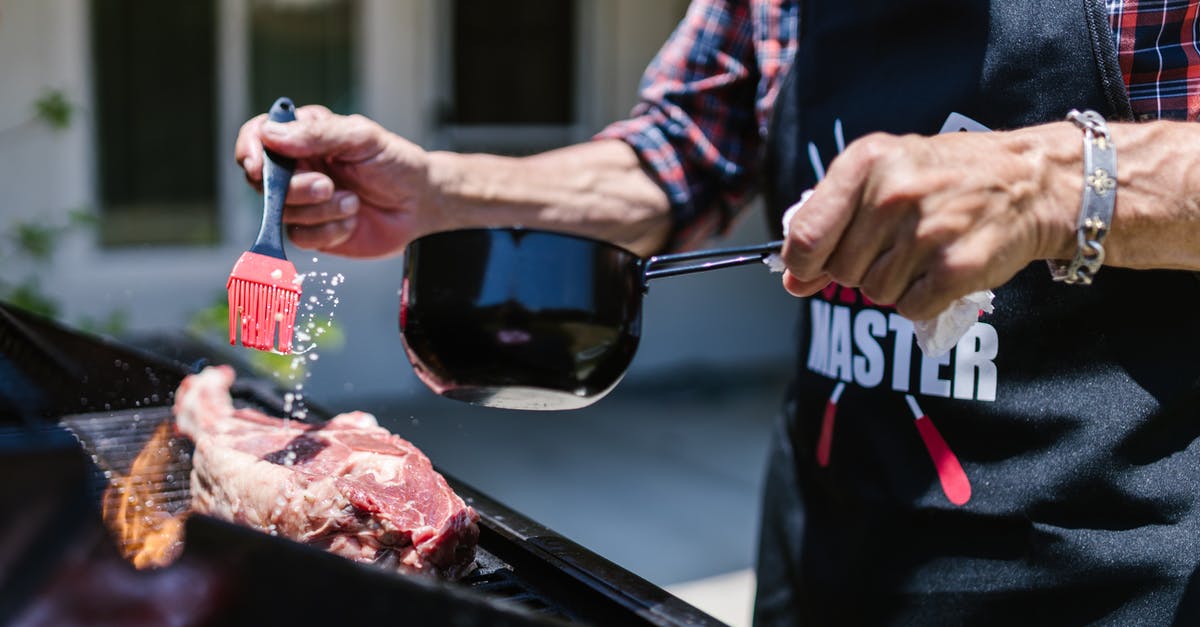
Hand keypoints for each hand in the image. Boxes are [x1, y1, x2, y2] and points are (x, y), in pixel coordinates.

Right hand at [235, 106, 443, 257]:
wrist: (420, 202)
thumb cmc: (395, 163)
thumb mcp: (361, 137)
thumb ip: (317, 134)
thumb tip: (270, 134)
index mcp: (304, 137)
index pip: (257, 135)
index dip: (250, 149)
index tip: (257, 164)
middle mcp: (298, 168)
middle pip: (263, 180)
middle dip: (294, 188)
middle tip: (327, 185)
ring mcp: (304, 202)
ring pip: (283, 211)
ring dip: (320, 210)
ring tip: (353, 201)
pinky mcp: (315, 232)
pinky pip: (301, 238)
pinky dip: (329, 231)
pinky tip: (352, 221)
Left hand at [779, 127, 1078, 319]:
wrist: (1030, 181)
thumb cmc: (945, 177)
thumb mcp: (882, 176)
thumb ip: (831, 223)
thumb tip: (791, 281)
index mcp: (866, 162)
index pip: (805, 236)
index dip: (801, 263)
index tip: (810, 267)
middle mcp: (893, 194)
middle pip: (841, 271)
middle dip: (861, 268)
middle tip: (896, 245)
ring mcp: (926, 231)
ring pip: (875, 293)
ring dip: (895, 284)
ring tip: (924, 251)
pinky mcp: (956, 267)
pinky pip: (910, 309)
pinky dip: (923, 301)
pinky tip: (941, 270)